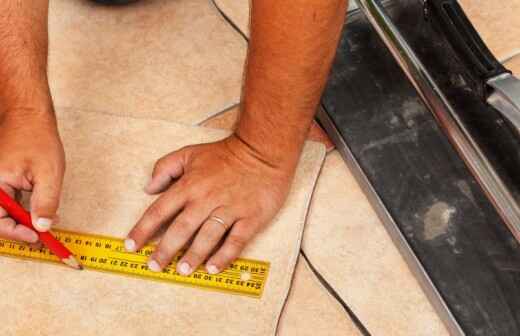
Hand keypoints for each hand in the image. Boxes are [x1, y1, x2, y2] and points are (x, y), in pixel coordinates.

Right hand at [0, 111, 64, 242]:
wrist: (29, 117)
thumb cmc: (37, 138)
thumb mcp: (48, 173)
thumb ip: (45, 202)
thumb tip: (42, 226)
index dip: (17, 233)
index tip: (37, 238)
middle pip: (0, 219)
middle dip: (21, 230)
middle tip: (43, 236)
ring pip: (4, 212)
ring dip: (23, 221)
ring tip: (44, 224)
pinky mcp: (0, 181)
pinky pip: (6, 202)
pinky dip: (21, 209)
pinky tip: (38, 211)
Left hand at [126, 135, 295, 274]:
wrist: (263, 151)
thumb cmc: (225, 153)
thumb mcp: (190, 153)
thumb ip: (165, 167)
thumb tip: (149, 188)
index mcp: (189, 185)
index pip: (159, 211)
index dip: (143, 229)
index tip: (131, 245)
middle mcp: (206, 199)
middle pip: (181, 229)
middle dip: (165, 250)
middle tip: (154, 266)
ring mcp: (229, 209)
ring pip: (207, 237)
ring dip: (193, 255)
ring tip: (183, 270)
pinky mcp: (249, 217)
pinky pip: (235, 240)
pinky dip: (224, 255)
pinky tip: (214, 267)